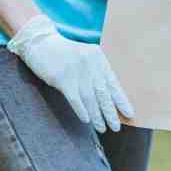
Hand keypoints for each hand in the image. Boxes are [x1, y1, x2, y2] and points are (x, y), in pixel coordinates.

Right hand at [7, 16, 133, 132]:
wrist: (41, 43)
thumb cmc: (65, 54)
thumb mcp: (86, 58)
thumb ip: (97, 72)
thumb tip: (110, 96)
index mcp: (99, 59)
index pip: (113, 84)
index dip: (121, 100)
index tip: (129, 114)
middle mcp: (91, 64)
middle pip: (103, 93)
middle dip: (110, 112)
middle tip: (117, 127)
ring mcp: (77, 71)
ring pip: (90, 98)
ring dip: (97, 115)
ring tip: (102, 128)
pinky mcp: (62, 78)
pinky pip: (75, 98)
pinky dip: (82, 110)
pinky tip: (87, 120)